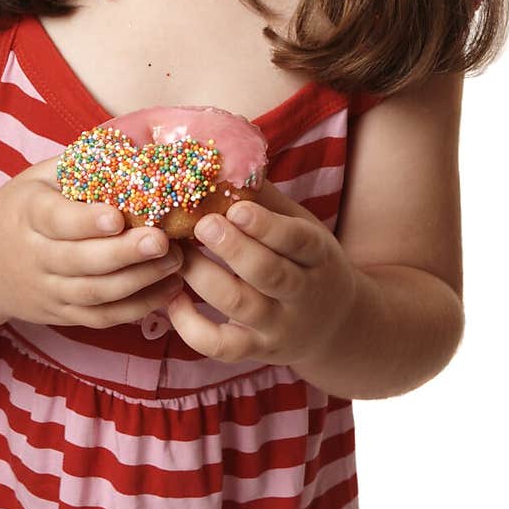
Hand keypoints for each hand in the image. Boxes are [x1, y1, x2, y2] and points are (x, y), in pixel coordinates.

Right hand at [0, 155, 183, 328]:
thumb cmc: (19, 210)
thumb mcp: (36, 178)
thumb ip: (79, 166)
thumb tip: (135, 148)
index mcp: (27, 214)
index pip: (55, 220)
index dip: (85, 221)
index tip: (117, 216)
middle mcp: (34, 256)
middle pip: (80, 261)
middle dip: (124, 253)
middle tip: (163, 241)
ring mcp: (47, 290)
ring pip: (94, 294)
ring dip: (139, 282)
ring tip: (175, 262)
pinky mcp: (61, 314)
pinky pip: (100, 318)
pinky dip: (136, 308)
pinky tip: (168, 290)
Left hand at [165, 178, 356, 367]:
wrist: (336, 327)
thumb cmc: (307, 263)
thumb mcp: (302, 228)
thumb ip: (267, 200)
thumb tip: (224, 157)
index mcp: (318, 256)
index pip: (298, 240)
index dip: (267, 226)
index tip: (236, 208)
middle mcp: (303, 294)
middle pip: (269, 274)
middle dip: (233, 249)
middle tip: (202, 225)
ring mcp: (279, 327)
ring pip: (241, 307)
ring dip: (203, 279)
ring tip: (177, 253)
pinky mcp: (257, 351)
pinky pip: (221, 346)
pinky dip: (191, 327)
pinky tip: (172, 300)